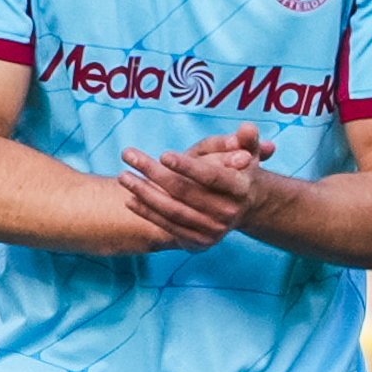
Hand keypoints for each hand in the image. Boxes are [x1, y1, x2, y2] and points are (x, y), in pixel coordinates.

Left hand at [115, 123, 267, 249]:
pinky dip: (148, 213)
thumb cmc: (239, 171)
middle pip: (185, 192)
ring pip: (173, 210)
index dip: (188, 167)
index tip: (163, 154)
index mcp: (241, 189)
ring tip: (123, 176)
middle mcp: (228, 213)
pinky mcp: (199, 242)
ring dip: (144, 193)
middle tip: (128, 154)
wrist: (245, 208)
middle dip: (154, 173)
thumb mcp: (247, 152)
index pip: (212, 177)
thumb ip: (246, 139)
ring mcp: (213, 231)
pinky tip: (130, 198)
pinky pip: (168, 226)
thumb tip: (248, 128)